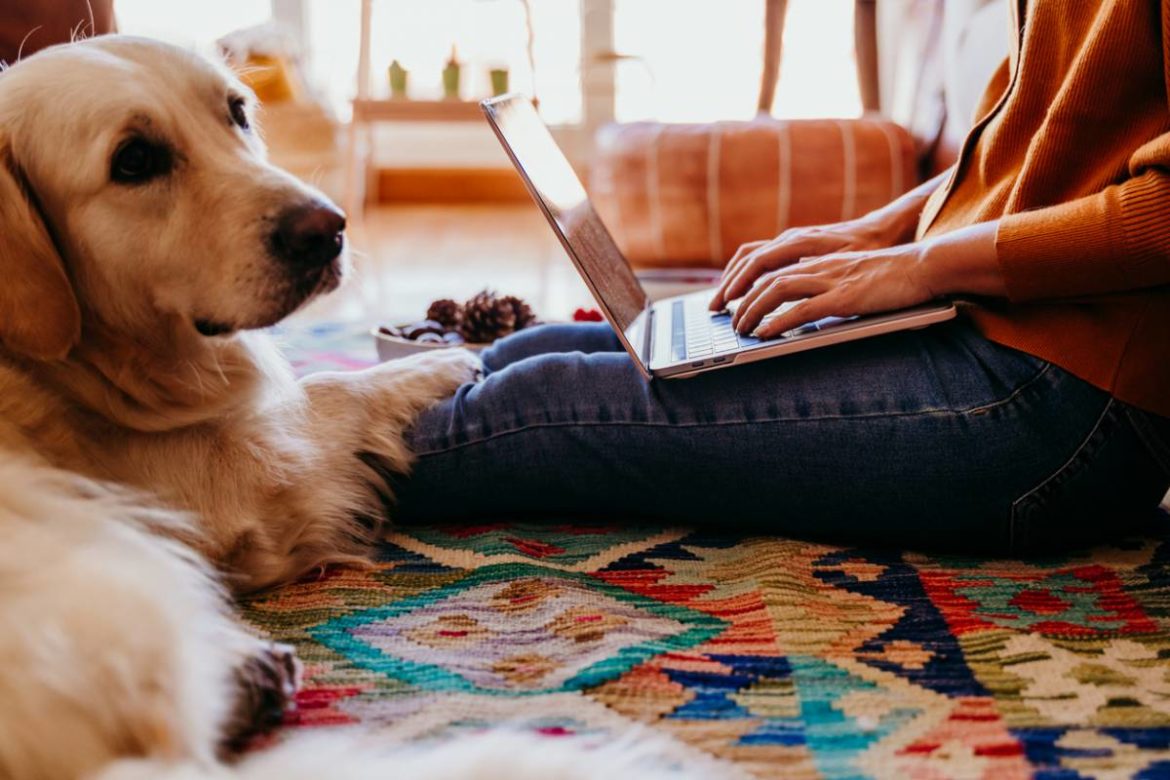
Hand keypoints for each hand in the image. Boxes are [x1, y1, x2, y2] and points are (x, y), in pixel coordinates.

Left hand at [731, 221, 1004, 337]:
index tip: (728, 299)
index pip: (768, 263)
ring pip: (777, 290)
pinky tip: (765, 335)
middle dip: (740, 299)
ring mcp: (831, 279)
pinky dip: (778, 322)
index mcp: (818, 258)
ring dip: (753, 311)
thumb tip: (802, 309)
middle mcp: (819, 264)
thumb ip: (825, 285)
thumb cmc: (890, 276)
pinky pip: (802, 309)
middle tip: (727, 320)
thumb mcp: (848, 275)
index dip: (743, 280)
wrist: (924, 266)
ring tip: (741, 330)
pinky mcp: (845, 297)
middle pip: (765, 276)